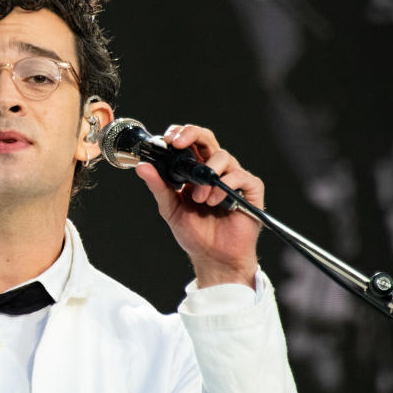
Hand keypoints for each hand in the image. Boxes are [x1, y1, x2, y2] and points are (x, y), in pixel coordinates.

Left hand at [135, 124, 262, 288]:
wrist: (213, 258)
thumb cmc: (195, 234)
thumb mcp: (170, 209)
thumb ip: (159, 187)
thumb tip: (142, 167)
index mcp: (195, 171)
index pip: (190, 142)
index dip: (180, 134)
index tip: (166, 140)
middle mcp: (214, 170)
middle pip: (207, 138)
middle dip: (191, 135)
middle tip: (178, 144)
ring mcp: (233, 179)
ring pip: (223, 156)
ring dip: (207, 175)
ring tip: (199, 199)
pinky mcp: (250, 191)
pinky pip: (242, 176)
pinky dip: (226, 185)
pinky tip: (215, 201)